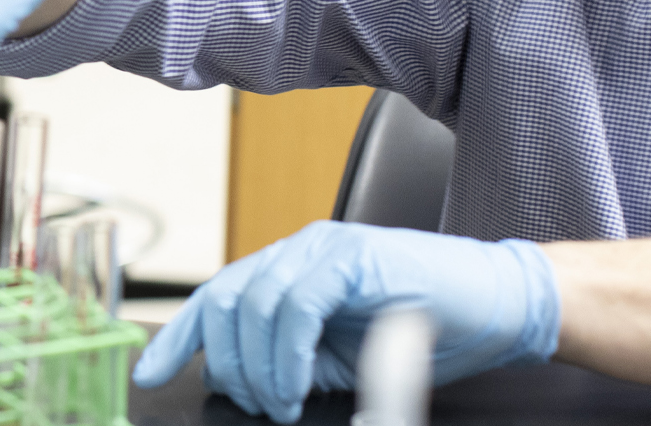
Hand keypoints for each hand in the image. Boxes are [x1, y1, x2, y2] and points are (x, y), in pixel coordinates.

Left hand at [131, 221, 558, 423]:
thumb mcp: (343, 358)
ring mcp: (324, 248)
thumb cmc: (429, 332)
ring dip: (259, 367)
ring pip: (253, 304)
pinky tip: (298, 381)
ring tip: (282, 401)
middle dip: (227, 365)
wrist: (500, 308)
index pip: (217, 299)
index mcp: (291, 271)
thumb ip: (294, 363)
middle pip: (225, 302)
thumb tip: (249, 386)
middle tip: (256, 403)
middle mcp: (299, 251)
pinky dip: (287, 351)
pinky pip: (295, 304)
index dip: (177, 338)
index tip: (150, 374)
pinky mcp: (352, 255)